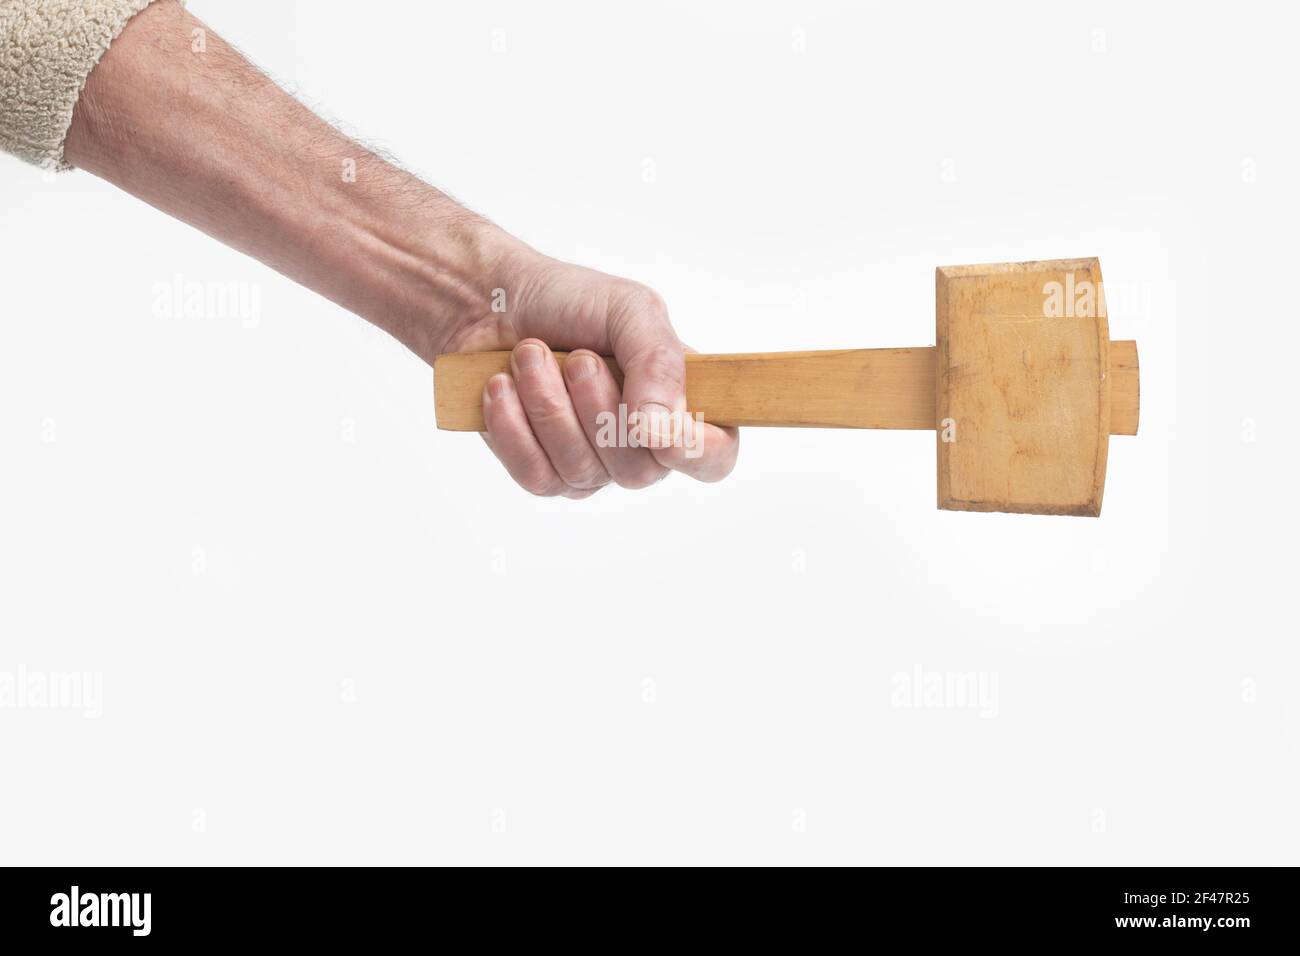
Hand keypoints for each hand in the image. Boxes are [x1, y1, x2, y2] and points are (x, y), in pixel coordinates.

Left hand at [443, 250, 739, 497]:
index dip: (696, 451)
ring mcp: (592, 464)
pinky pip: (537, 476)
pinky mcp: (542, 473)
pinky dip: (514, 426)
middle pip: (641, 471)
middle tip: (577, 359)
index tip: (658, 424)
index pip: (716, 457)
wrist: (491, 302)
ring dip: (549, 404)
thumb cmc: (568, 301)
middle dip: (599, 409)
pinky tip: (503, 386)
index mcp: (679, 401)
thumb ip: (659, 362)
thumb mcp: (629, 310)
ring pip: (583, 471)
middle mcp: (642, 443)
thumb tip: (661, 427)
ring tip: (530, 355)